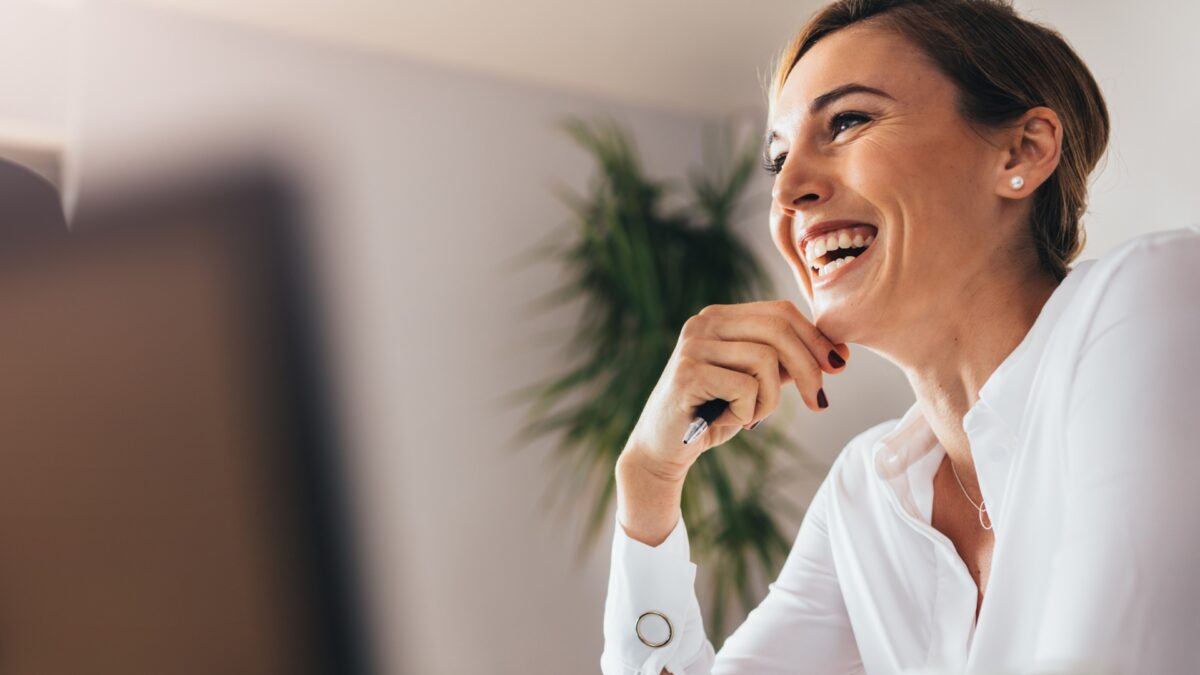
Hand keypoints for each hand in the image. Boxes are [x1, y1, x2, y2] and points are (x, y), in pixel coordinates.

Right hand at [621, 300, 848, 483]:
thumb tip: (836, 354)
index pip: (780, 311)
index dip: (815, 338)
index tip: (838, 366)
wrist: (664, 448)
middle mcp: (703, 322)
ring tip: (750, 416)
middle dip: (809, 367)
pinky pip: (746, 387)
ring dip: (770, 399)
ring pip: (766, 359)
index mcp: (720, 317)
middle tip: (819, 402)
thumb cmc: (712, 413)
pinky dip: (747, 411)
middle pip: (778, 329)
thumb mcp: (756, 383)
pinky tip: (728, 420)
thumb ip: (785, 363)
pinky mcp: (688, 373)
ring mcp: (693, 345)